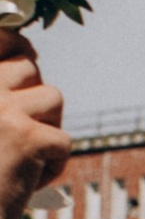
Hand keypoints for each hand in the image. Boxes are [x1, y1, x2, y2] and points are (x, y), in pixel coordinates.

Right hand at [0, 36, 66, 218]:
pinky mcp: (27, 137)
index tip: (23, 52)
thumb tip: (28, 50)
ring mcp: (1, 109)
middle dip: (35, 98)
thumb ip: (0, 89)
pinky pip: (63, 139)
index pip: (2, 37)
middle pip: (30, 67)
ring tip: (24, 156)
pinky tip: (29, 181)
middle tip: (21, 131)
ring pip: (53, 96)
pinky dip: (53, 165)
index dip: (17, 44)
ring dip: (48, 127)